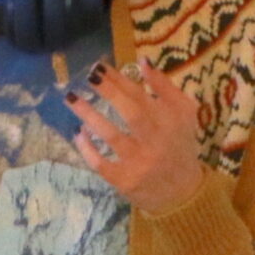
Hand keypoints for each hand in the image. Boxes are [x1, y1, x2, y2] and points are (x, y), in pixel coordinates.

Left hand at [66, 59, 205, 214]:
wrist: (182, 193)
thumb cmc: (179, 146)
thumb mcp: (183, 114)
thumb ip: (165, 87)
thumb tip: (142, 62)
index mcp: (171, 121)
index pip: (142, 95)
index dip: (120, 79)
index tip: (100, 66)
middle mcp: (156, 141)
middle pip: (130, 112)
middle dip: (108, 92)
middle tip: (89, 76)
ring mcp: (139, 162)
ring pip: (111, 136)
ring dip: (89, 115)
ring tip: (71, 98)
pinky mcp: (124, 180)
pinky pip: (101, 163)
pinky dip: (87, 148)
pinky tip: (78, 132)